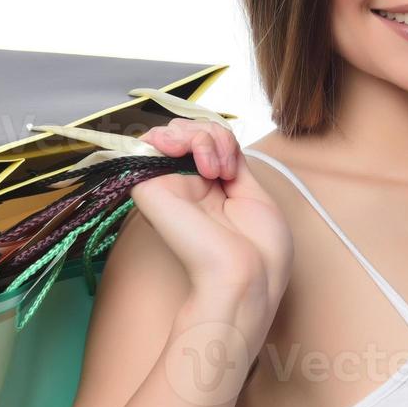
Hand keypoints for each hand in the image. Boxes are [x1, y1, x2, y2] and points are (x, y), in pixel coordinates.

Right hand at [128, 119, 291, 330]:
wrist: (246, 275)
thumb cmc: (259, 249)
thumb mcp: (254, 193)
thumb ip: (231, 160)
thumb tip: (213, 135)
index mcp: (211, 190)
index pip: (206, 141)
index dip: (222, 139)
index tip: (236, 167)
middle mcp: (186, 185)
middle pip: (189, 130)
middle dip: (214, 135)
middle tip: (227, 169)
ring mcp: (166, 184)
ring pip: (173, 130)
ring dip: (202, 137)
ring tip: (215, 169)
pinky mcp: (148, 186)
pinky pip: (152, 141)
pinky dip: (180, 136)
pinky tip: (197, 160)